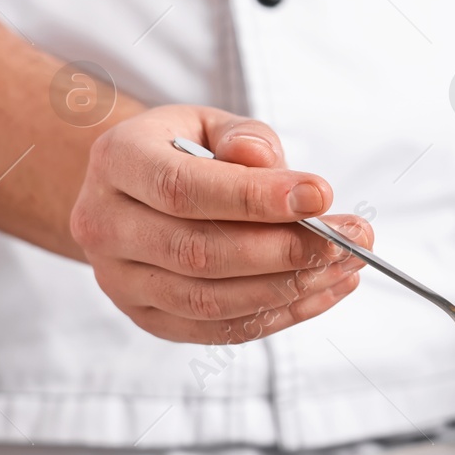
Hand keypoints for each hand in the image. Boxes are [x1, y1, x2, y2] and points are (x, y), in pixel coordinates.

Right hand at [70, 106, 371, 342]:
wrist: (138, 192)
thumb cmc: (184, 151)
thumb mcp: (210, 124)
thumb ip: (244, 138)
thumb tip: (265, 160)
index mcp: (117, 162)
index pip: (182, 189)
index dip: (254, 198)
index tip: (321, 195)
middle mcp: (106, 226)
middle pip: (198, 253)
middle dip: (284, 250)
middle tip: (348, 238)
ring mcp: (121, 281)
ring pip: (210, 301)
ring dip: (290, 287)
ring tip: (347, 265)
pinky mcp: (149, 318)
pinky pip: (220, 329)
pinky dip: (282, 314)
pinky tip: (327, 288)